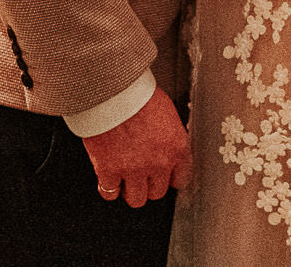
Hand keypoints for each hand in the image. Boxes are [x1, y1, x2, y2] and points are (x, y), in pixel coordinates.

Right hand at [81, 87, 189, 207]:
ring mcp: (134, 170)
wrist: (112, 91)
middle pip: (158, 192)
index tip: (166, 178)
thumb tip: (164, 141)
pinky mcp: (109, 171)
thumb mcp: (165, 111)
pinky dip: (108, 188)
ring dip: (131, 191)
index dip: (171, 178)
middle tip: (141, 176)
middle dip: (149, 185)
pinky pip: (109, 193)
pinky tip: (108, 179)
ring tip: (124, 181)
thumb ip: (168, 134)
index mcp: (176, 147)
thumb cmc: (137, 94)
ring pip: (136, 199)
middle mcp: (158, 163)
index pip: (182, 178)